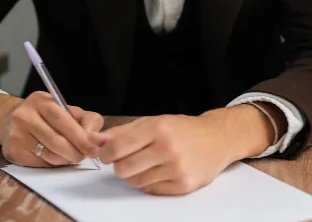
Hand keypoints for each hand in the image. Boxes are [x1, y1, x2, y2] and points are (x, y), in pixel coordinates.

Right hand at [0, 91, 106, 166]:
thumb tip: (99, 139)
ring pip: (49, 155)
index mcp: (41, 101)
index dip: (81, 138)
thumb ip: (88, 120)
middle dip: (75, 152)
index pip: (64, 122)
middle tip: (84, 156)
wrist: (8, 120)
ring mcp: (16, 135)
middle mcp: (24, 116)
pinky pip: (40, 163)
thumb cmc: (46, 116)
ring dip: (66, 159)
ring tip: (71, 156)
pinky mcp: (13, 152)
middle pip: (56, 141)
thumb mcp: (68, 110)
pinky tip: (56, 157)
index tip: (94, 149)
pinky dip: (53, 163)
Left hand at [97, 104, 275, 195]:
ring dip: (136, 175)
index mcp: (158, 128)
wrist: (218, 139)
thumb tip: (94, 139)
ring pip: (136, 182)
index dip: (105, 153)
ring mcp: (176, 168)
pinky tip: (161, 171)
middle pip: (123, 169)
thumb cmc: (183, 129)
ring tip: (148, 164)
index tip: (106, 154)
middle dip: (119, 166)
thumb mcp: (154, 122)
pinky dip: (151, 182)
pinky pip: (151, 190)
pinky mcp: (183, 185)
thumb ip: (122, 132)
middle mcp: (168, 148)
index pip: (116, 147)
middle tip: (127, 160)